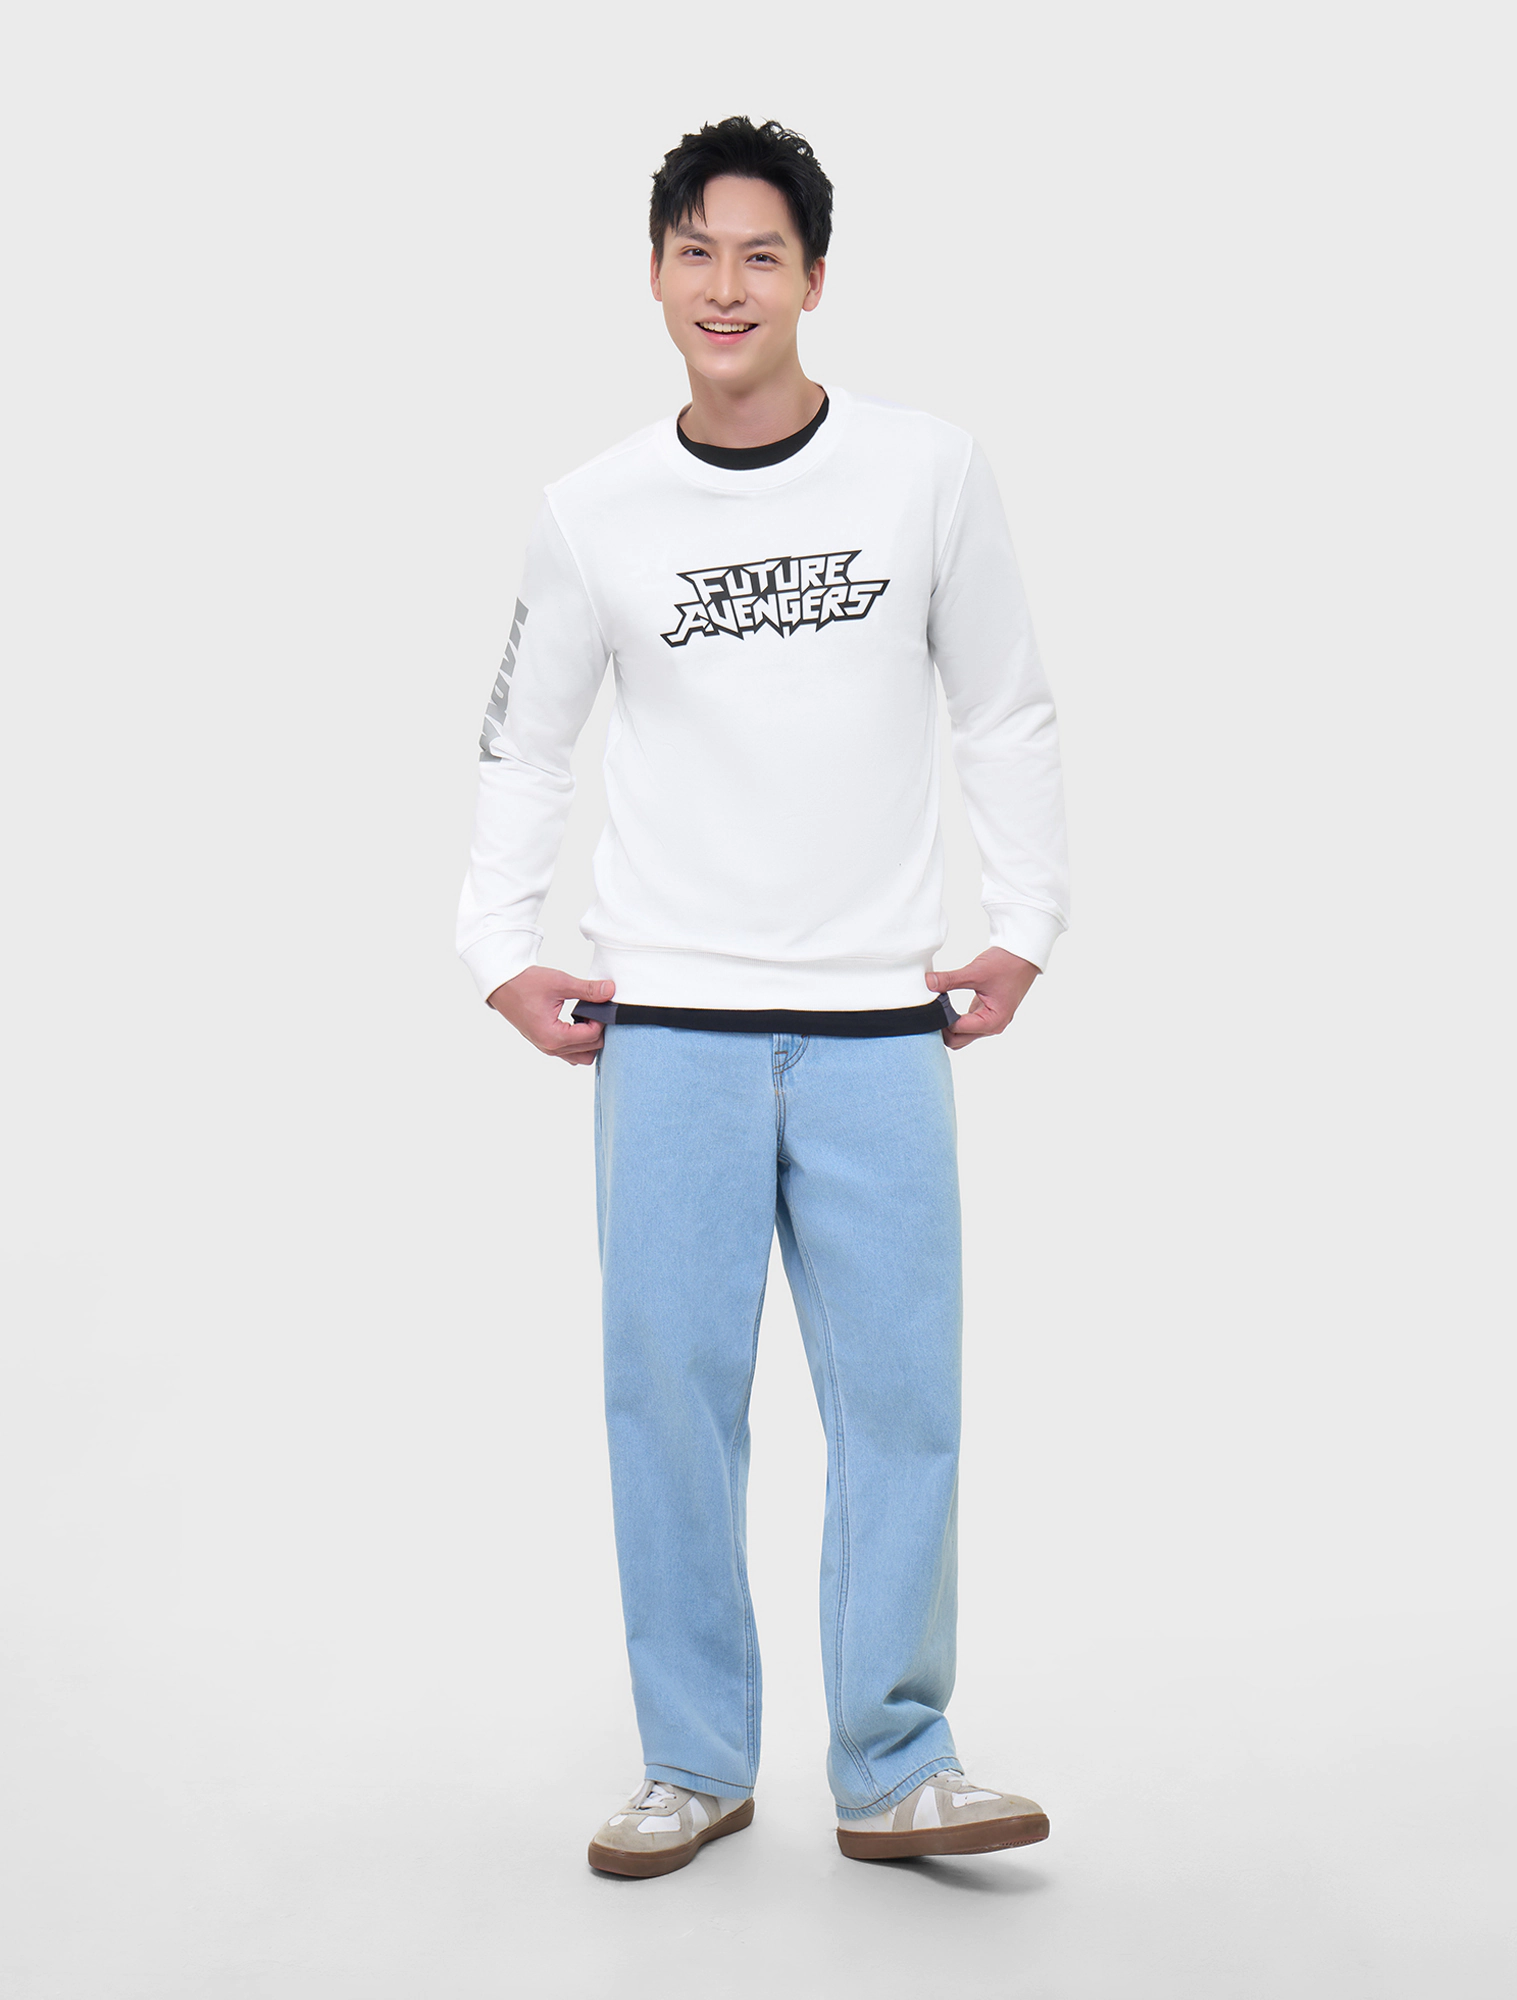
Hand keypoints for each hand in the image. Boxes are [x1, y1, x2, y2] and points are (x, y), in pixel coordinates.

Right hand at [486, 967, 614, 1065]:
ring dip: (589, 1041)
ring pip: (581, 1057)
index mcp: (553, 1036)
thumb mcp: (560, 982)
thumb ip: (587, 990)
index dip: (602, 1021)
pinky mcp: (545, 1043)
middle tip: (596, 1010)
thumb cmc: (525, 983)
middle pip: (590, 1051)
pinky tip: (577, 1023)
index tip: (600, 1005)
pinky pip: (569, 1052)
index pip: (592, 1037)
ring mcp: (546, 1048)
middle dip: (598, 1032)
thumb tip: (610, 990)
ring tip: (587, 1018)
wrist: (503, 984)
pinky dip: (578, 1042)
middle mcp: (549, 1047)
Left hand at [926, 948, 1038, 1050]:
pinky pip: (966, 1025)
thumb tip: (928, 983)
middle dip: (942, 1028)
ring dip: (948, 1025)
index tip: (931, 1004)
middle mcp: (992, 1026)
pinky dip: (955, 1019)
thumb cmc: (1007, 964)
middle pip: (957, 1040)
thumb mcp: (976, 972)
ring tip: (939, 1006)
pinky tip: (947, 1005)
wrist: (1023, 955)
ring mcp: (990, 1021)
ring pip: (961, 1035)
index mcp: (992, 1021)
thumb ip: (950, 979)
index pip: (956, 1030)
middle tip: (931, 1008)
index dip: (941, 1018)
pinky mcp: (986, 1014)